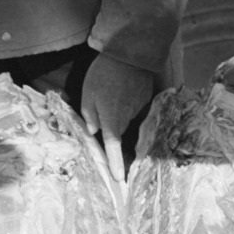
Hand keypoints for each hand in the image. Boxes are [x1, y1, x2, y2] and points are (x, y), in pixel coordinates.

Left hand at [80, 54, 153, 177]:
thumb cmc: (103, 74)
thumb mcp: (88, 93)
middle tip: (102, 106)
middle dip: (109, 126)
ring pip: (125, 119)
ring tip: (112, 92)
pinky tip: (123, 88)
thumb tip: (93, 131)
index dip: (114, 165)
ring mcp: (138, 110)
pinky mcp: (146, 101)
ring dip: (117, 112)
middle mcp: (127, 118)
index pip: (113, 147)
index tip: (119, 180)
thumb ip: (89, 115)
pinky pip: (133, 109)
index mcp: (111, 119)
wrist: (130, 53)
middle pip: (117, 132)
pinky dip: (127, 103)